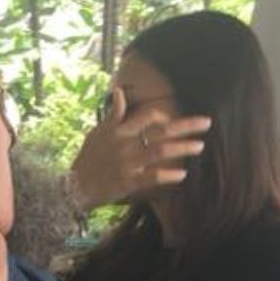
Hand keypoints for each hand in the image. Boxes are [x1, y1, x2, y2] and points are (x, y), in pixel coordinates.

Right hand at [68, 87, 210, 212]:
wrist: (73, 188)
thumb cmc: (87, 159)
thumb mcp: (97, 133)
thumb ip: (113, 115)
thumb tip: (119, 92)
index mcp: (118, 131)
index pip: (146, 116)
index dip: (162, 116)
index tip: (173, 119)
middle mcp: (125, 145)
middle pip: (160, 132)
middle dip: (185, 126)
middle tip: (206, 123)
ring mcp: (127, 164)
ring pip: (159, 152)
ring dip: (181, 148)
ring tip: (199, 146)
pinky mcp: (127, 183)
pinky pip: (151, 177)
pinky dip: (167, 175)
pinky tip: (182, 174)